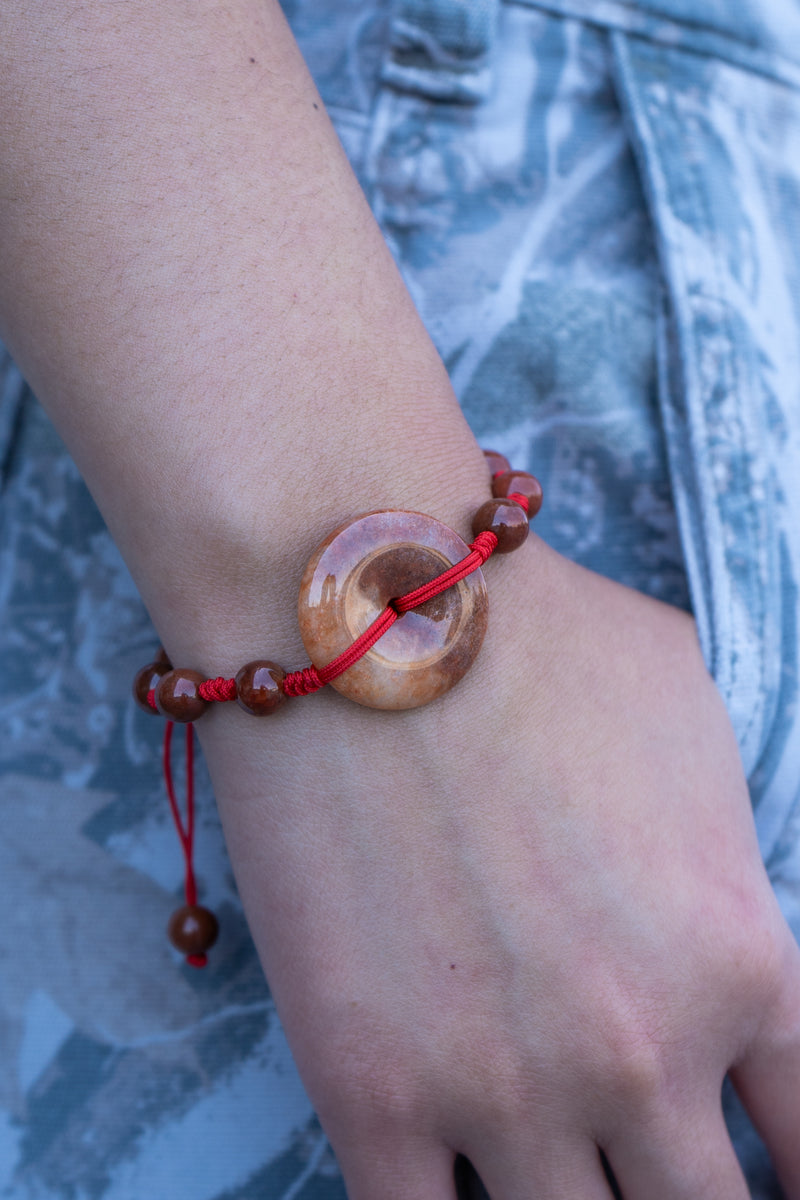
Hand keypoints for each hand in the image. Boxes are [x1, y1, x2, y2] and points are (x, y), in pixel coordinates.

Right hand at [197, 538, 799, 1198]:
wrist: (355, 612)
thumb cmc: (533, 639)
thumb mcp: (694, 716)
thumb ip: (728, 847)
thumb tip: (713, 908)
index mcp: (735, 956)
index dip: (796, 1176)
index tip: (763, 1172)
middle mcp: (637, 1050)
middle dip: (685, 1197)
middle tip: (647, 1165)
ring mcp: (501, 1087)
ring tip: (558, 1168)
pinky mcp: (370, 1094)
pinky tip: (456, 1187)